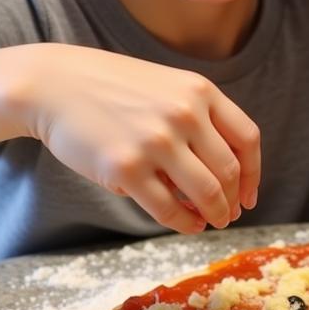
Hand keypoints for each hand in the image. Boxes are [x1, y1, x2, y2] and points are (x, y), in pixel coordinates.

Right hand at [22, 44, 259, 233]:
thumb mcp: (167, 88)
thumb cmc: (113, 89)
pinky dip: (185, 223)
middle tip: (229, 214)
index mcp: (200, 91)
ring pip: (206, 194)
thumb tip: (225, 179)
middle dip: (234, 200)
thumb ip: (199, 121)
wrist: (54, 85)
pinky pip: (169, 209)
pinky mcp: (126, 169)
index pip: (247, 138)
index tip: (250, 194)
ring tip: (211, 221)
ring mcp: (156, 142)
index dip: (254, 173)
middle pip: (229, 171)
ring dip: (215, 214)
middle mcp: (184, 114)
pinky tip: (187, 224)